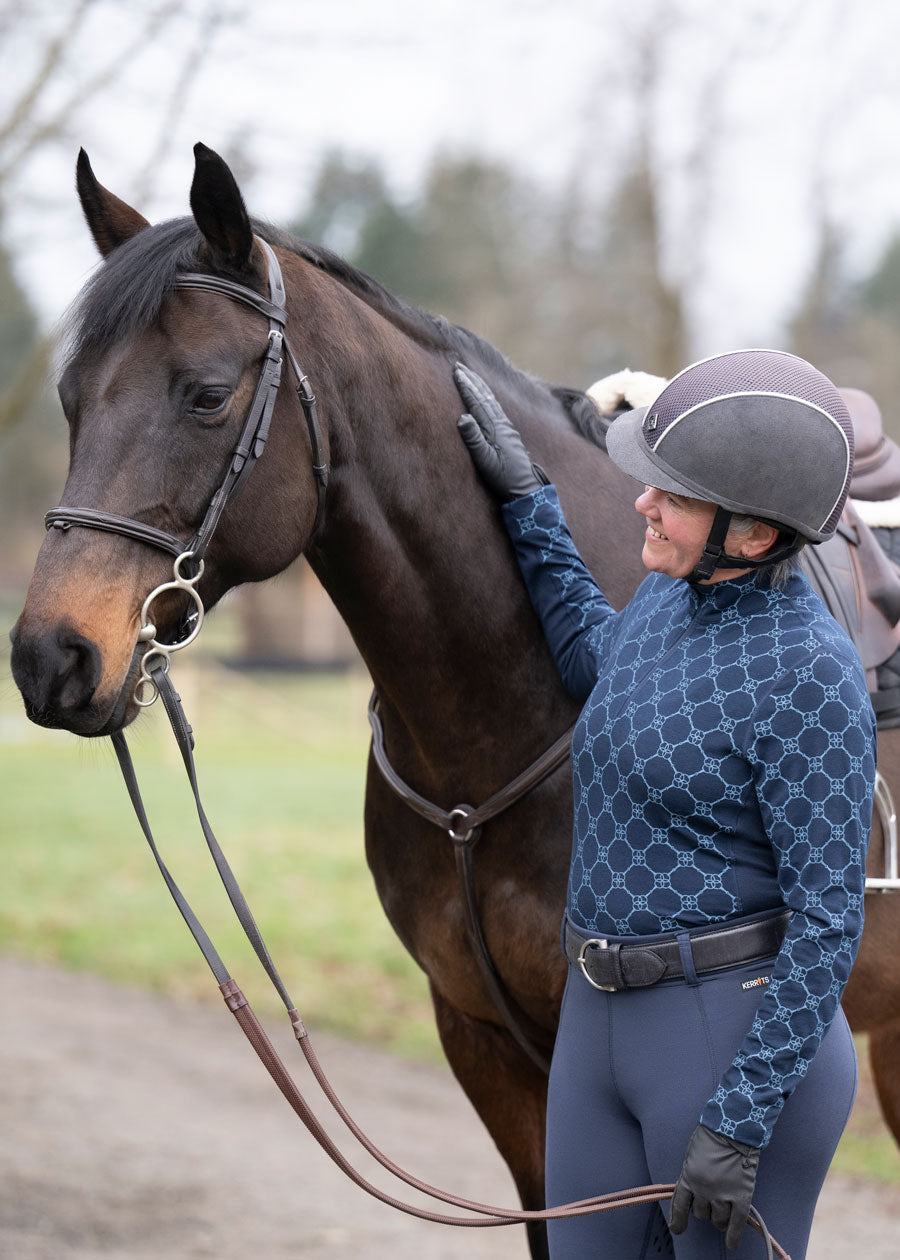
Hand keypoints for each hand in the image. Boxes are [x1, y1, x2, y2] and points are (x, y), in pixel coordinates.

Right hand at [454, 363, 546, 500]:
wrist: (525, 488)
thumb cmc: (503, 478)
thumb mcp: (485, 461)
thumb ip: (474, 439)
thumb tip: (463, 417)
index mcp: (494, 428)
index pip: (477, 402)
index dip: (467, 386)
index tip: (457, 371)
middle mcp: (502, 424)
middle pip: (485, 397)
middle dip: (472, 380)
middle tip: (460, 365)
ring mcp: (507, 428)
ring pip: (492, 401)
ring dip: (480, 386)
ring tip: (471, 375)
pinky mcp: (510, 434)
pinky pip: (497, 408)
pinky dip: (489, 397)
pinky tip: (487, 397)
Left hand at [669, 1124, 759, 1250]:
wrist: (733, 1129)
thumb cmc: (711, 1137)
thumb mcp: (692, 1156)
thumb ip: (691, 1177)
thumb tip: (693, 1196)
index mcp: (688, 1178)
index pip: (679, 1206)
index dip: (678, 1220)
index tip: (678, 1229)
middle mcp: (703, 1190)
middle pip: (701, 1214)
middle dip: (704, 1209)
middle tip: (711, 1198)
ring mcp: (723, 1195)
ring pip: (718, 1221)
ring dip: (719, 1218)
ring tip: (723, 1210)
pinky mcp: (741, 1197)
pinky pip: (737, 1224)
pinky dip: (734, 1236)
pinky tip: (732, 1243)